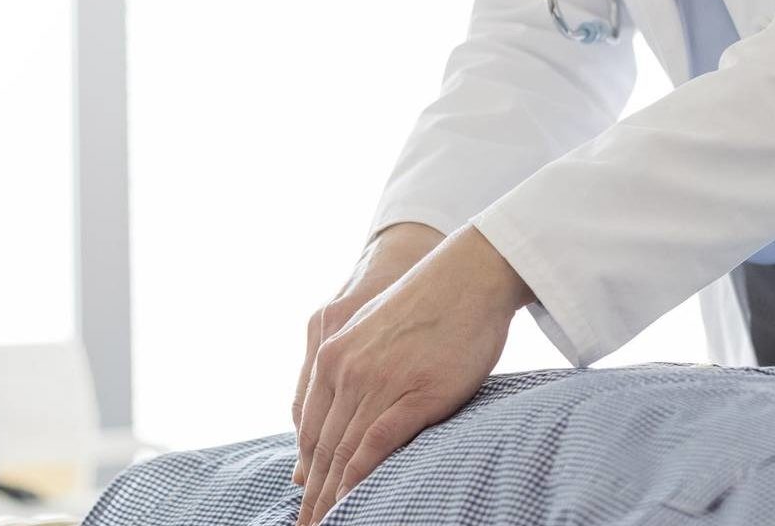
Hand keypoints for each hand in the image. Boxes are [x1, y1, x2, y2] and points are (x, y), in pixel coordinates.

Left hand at [293, 226, 531, 525]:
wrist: (471, 274)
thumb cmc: (434, 305)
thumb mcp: (377, 334)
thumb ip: (355, 369)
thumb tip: (347, 412)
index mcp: (331, 356)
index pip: (310, 428)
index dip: (306, 471)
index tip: (304, 501)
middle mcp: (344, 370)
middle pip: (320, 447)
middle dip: (313, 494)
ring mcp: (377, 381)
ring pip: (342, 451)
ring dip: (331, 497)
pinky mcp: (413, 392)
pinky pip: (375, 444)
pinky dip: (360, 478)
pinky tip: (353, 501)